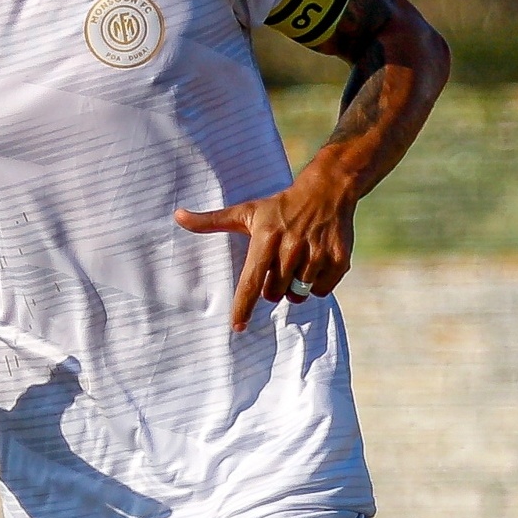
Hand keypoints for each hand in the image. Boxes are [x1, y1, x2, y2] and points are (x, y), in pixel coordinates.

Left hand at [175, 168, 359, 331]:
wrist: (327, 191)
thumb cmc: (279, 206)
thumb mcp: (246, 212)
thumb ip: (211, 221)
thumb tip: (178, 216)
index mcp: (266, 238)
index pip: (251, 281)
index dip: (243, 306)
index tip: (237, 326)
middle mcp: (291, 247)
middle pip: (274, 293)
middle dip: (272, 287)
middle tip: (278, 263)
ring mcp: (317, 254)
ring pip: (297, 294)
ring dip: (293, 286)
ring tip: (297, 261)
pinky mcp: (339, 260)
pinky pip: (321, 291)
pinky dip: (316, 285)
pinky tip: (315, 262)